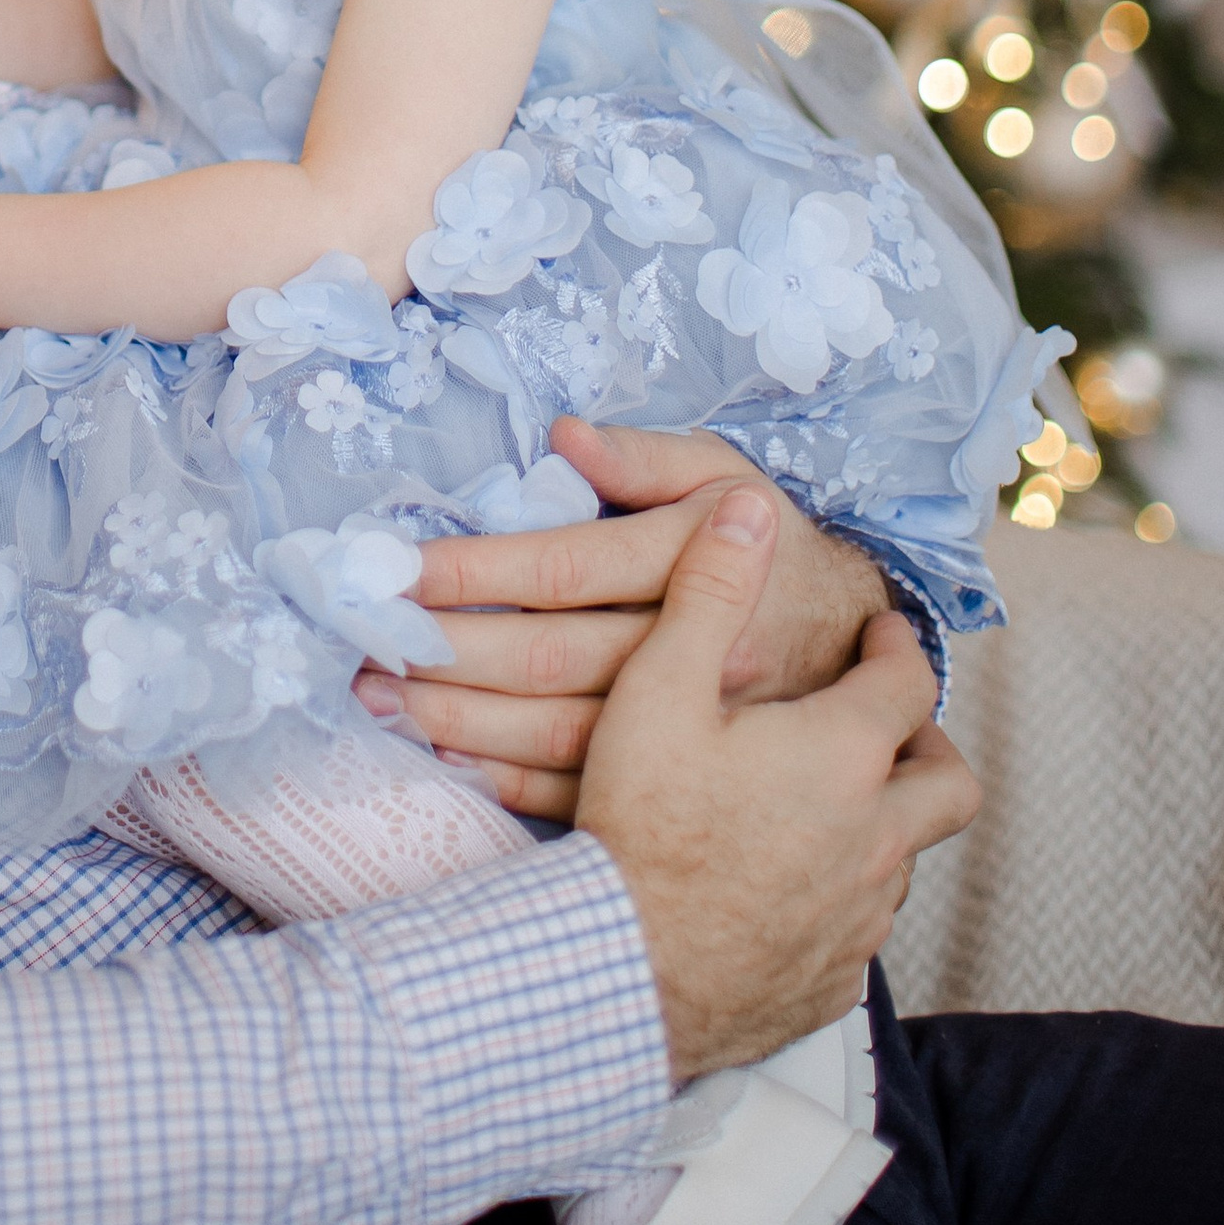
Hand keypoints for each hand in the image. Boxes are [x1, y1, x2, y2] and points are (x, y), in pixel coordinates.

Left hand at [363, 424, 888, 821]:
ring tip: (381, 702)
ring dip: (460, 722)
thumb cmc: (767, 543)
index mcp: (691, 566)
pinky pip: (584, 788)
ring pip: (556, 732)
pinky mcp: (676, 776)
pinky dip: (509, 781)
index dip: (476, 569)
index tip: (399, 568)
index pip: (563, 570)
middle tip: (365, 644)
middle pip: (547, 659)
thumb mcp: (725, 474)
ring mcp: (684, 728)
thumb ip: (645, 456)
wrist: (858, 649)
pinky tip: (449, 762)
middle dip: (447, 652)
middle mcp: (688, 653)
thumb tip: (563, 435)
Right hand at [578, 482, 977, 1077]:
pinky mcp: (831, 985)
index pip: (907, 682)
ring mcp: (859, 920)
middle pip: (950, 781)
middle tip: (889, 724)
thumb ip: (710, 590)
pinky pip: (859, 931)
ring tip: (825, 805)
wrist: (624, 975)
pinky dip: (840, 899)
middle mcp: (876, 840)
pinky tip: (785, 890)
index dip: (896, 647)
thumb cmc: (641, 825)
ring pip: (904, 859)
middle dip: (928, 743)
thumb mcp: (659, 689)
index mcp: (844, 757)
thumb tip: (752, 505)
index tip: (880, 633)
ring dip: (880, 824)